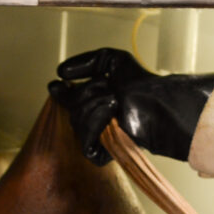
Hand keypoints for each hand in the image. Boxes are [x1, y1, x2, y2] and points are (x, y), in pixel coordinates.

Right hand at [48, 48, 213, 164]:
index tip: (57, 84)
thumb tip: (60, 73)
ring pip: (77, 122)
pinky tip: (112, 115)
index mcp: (92, 100)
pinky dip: (95, 125)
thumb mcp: (111, 60)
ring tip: (115, 100)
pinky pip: (85, 143)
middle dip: (86, 93)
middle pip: (71, 108)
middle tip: (108, 87)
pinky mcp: (101, 153)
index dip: (61, 92)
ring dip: (94, 106)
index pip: (66, 98)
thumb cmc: (141, 83)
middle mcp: (92, 119)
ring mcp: (97, 137)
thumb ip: (85, 62)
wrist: (156, 103)